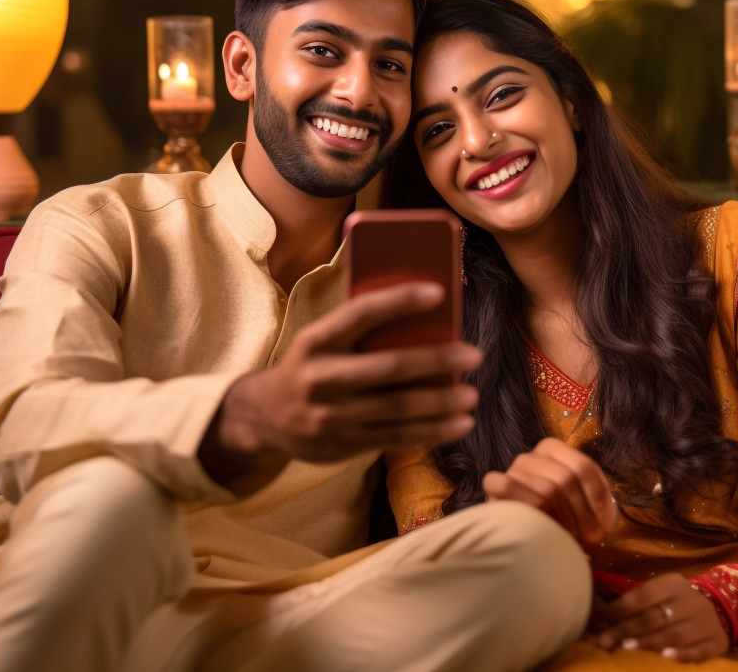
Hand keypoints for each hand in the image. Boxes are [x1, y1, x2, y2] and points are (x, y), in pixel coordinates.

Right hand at [201, 281, 481, 471]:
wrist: (264, 416)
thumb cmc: (309, 366)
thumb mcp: (319, 341)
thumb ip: (357, 332)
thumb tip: (425, 319)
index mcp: (315, 340)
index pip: (360, 313)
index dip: (399, 301)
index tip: (438, 293)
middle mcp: (320, 377)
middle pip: (387, 367)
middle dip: (435, 361)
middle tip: (472, 355)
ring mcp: (331, 415)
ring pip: (396, 409)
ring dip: (440, 403)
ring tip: (471, 395)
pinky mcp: (343, 444)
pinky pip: (395, 438)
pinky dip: (432, 432)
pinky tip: (460, 425)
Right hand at [482, 437, 616, 544]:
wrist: (514, 533)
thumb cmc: (553, 517)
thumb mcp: (578, 503)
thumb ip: (593, 499)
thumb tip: (606, 519)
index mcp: (552, 449)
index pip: (583, 466)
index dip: (598, 497)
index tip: (606, 523)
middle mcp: (531, 455)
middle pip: (566, 479)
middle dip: (584, 513)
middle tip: (592, 537)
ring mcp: (512, 469)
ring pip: (546, 490)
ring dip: (563, 519)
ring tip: (570, 537)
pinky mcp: (494, 484)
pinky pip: (512, 489)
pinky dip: (531, 510)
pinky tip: (540, 527)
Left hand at [591, 572, 728, 660]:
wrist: (723, 609)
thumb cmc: (678, 603)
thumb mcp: (662, 594)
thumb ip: (636, 604)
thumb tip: (601, 619)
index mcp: (674, 583)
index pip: (643, 595)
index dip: (619, 609)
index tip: (600, 621)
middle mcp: (690, 600)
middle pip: (654, 617)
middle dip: (626, 629)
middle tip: (604, 641)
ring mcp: (705, 623)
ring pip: (673, 634)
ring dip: (648, 642)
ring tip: (626, 648)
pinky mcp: (716, 643)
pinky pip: (698, 650)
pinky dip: (682, 654)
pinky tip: (666, 657)